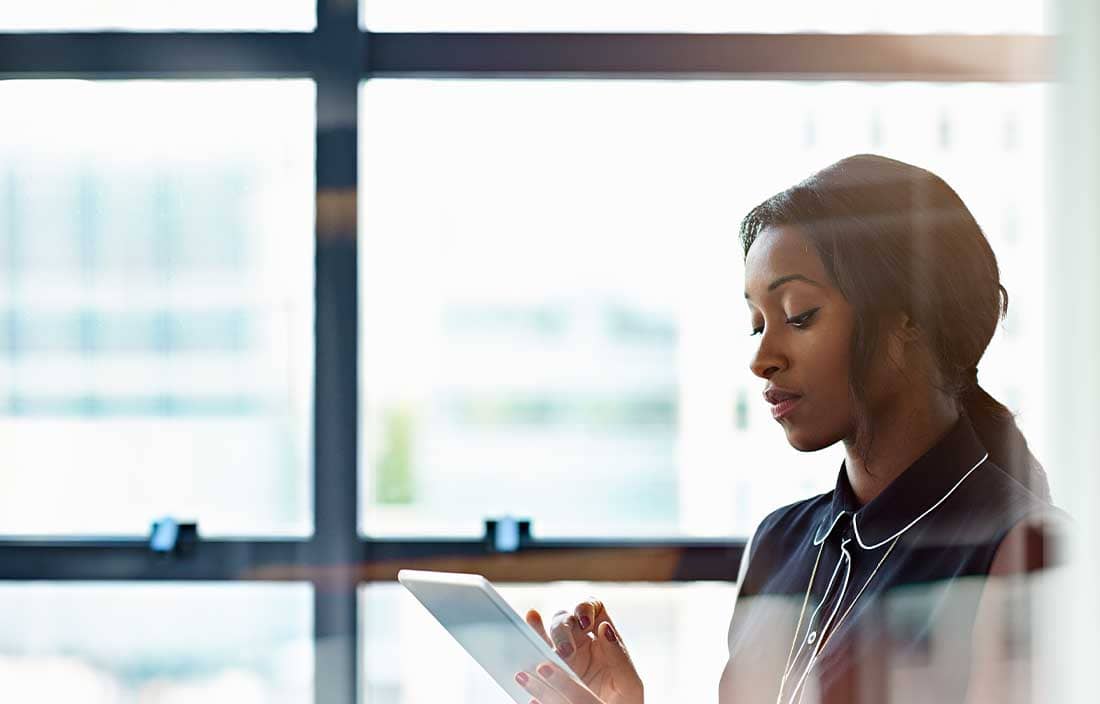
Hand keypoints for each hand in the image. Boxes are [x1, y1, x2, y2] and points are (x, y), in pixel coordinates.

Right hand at [515, 599, 643, 703]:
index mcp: (604, 638)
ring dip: (540, 633)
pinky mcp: (549, 673)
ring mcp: (564, 656)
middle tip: (565, 652)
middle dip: (562, 631)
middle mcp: (582, 641)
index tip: (585, 623)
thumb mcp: (629, 682)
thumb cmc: (625, 702)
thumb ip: (619, 655)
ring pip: (547, 635)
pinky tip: (525, 647)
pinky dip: (529, 650)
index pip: (592, 607)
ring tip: (535, 635)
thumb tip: (604, 627)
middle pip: (566, 619)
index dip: (585, 608)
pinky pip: (536, 657)